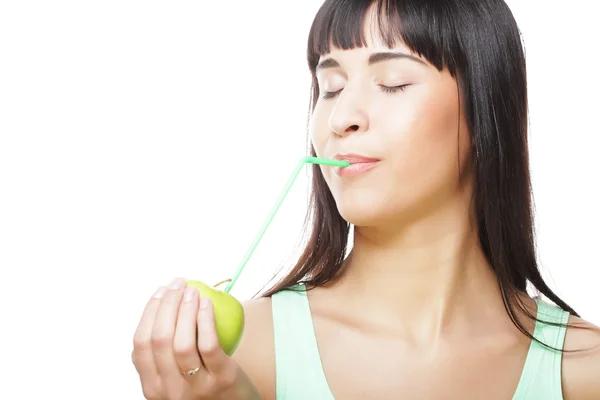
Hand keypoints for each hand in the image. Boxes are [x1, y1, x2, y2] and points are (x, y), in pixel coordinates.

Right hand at [132, 278, 261, 399]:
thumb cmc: (206, 387)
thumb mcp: (176, 380)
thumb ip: (162, 359)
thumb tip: (155, 313)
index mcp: (153, 387)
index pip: (140, 344)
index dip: (149, 312)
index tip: (161, 291)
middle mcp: (170, 391)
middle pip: (159, 339)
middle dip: (167, 305)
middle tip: (178, 284)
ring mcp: (196, 387)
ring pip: (181, 343)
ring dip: (185, 310)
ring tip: (192, 291)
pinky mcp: (221, 380)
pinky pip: (208, 345)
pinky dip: (205, 319)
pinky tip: (207, 303)